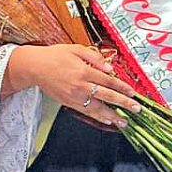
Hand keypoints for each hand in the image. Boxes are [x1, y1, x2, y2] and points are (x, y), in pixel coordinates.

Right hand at [8, 44, 140, 128]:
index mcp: (83, 71)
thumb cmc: (54, 56)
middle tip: (136, 109)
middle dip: (123, 103)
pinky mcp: (68, 103)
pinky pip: (86, 112)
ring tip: (124, 122)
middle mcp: (80, 86)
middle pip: (107, 96)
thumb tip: (109, 68)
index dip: (123, 87)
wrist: (34, 67)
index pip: (108, 81)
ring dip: (112, 116)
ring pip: (97, 108)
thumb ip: (94, 57)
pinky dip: (98, 117)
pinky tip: (107, 120)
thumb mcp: (75, 49)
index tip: (133, 92)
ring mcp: (74, 96)